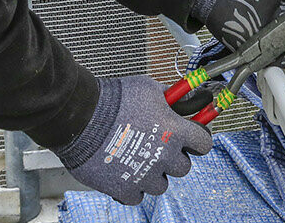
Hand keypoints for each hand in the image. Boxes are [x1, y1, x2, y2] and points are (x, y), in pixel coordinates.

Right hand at [53, 76, 211, 205]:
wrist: (81, 117)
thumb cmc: (114, 100)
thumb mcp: (149, 88)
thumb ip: (171, 98)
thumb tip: (184, 99)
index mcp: (176, 131)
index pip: (204, 144)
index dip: (197, 140)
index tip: (190, 139)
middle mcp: (164, 156)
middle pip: (183, 167)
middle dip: (172, 158)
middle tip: (157, 148)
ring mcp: (145, 175)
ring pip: (161, 184)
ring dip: (153, 174)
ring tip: (137, 159)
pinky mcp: (125, 189)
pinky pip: (138, 196)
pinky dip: (132, 187)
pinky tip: (124, 171)